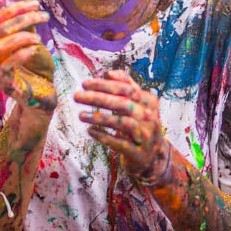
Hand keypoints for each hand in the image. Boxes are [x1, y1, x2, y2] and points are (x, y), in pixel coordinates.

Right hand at [0, 0, 55, 121]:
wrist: (43, 94)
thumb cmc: (36, 67)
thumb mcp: (33, 40)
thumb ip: (26, 23)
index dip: (16, 8)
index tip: (37, 4)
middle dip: (22, 19)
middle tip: (43, 16)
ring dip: (21, 37)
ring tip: (39, 38)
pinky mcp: (6, 85)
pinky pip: (6, 67)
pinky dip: (21, 54)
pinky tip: (35, 49)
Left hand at [74, 69, 172, 184]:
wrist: (152, 156)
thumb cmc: (140, 125)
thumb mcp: (138, 105)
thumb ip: (126, 87)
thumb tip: (108, 73)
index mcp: (149, 102)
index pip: (126, 88)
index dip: (105, 85)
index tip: (85, 83)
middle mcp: (149, 117)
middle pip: (123, 104)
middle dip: (98, 98)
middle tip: (77, 96)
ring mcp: (145, 136)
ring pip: (123, 123)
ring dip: (100, 118)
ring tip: (80, 115)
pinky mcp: (138, 153)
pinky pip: (120, 143)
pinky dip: (104, 136)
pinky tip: (90, 131)